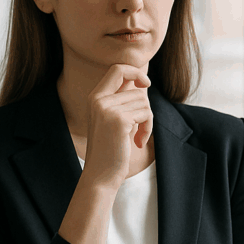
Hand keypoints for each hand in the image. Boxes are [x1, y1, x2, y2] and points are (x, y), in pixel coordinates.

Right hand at [81, 64, 152, 190]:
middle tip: (141, 124)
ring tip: (137, 137)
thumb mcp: (112, 119)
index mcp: (95, 97)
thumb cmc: (110, 149)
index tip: (145, 84)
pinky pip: (146, 113)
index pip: (117, 69)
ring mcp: (107, 109)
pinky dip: (147, 128)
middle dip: (144, 107)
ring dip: (147, 120)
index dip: (135, 71)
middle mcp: (99, 99)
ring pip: (143, 101)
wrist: (101, 174)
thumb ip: (121, 99)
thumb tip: (141, 81)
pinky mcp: (119, 120)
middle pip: (136, 88)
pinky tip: (138, 142)